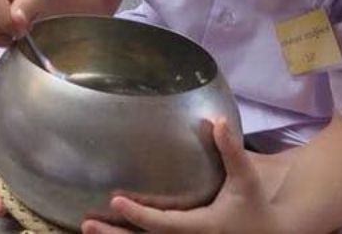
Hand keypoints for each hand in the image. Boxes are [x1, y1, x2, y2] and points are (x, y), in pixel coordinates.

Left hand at [82, 119, 284, 233]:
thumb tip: (218, 119)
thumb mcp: (246, 178)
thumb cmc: (253, 205)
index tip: (115, 201)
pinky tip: (109, 231)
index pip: (166, 225)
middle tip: (88, 223)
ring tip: (87, 226)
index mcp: (203, 228)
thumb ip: (231, 150)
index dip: (140, 215)